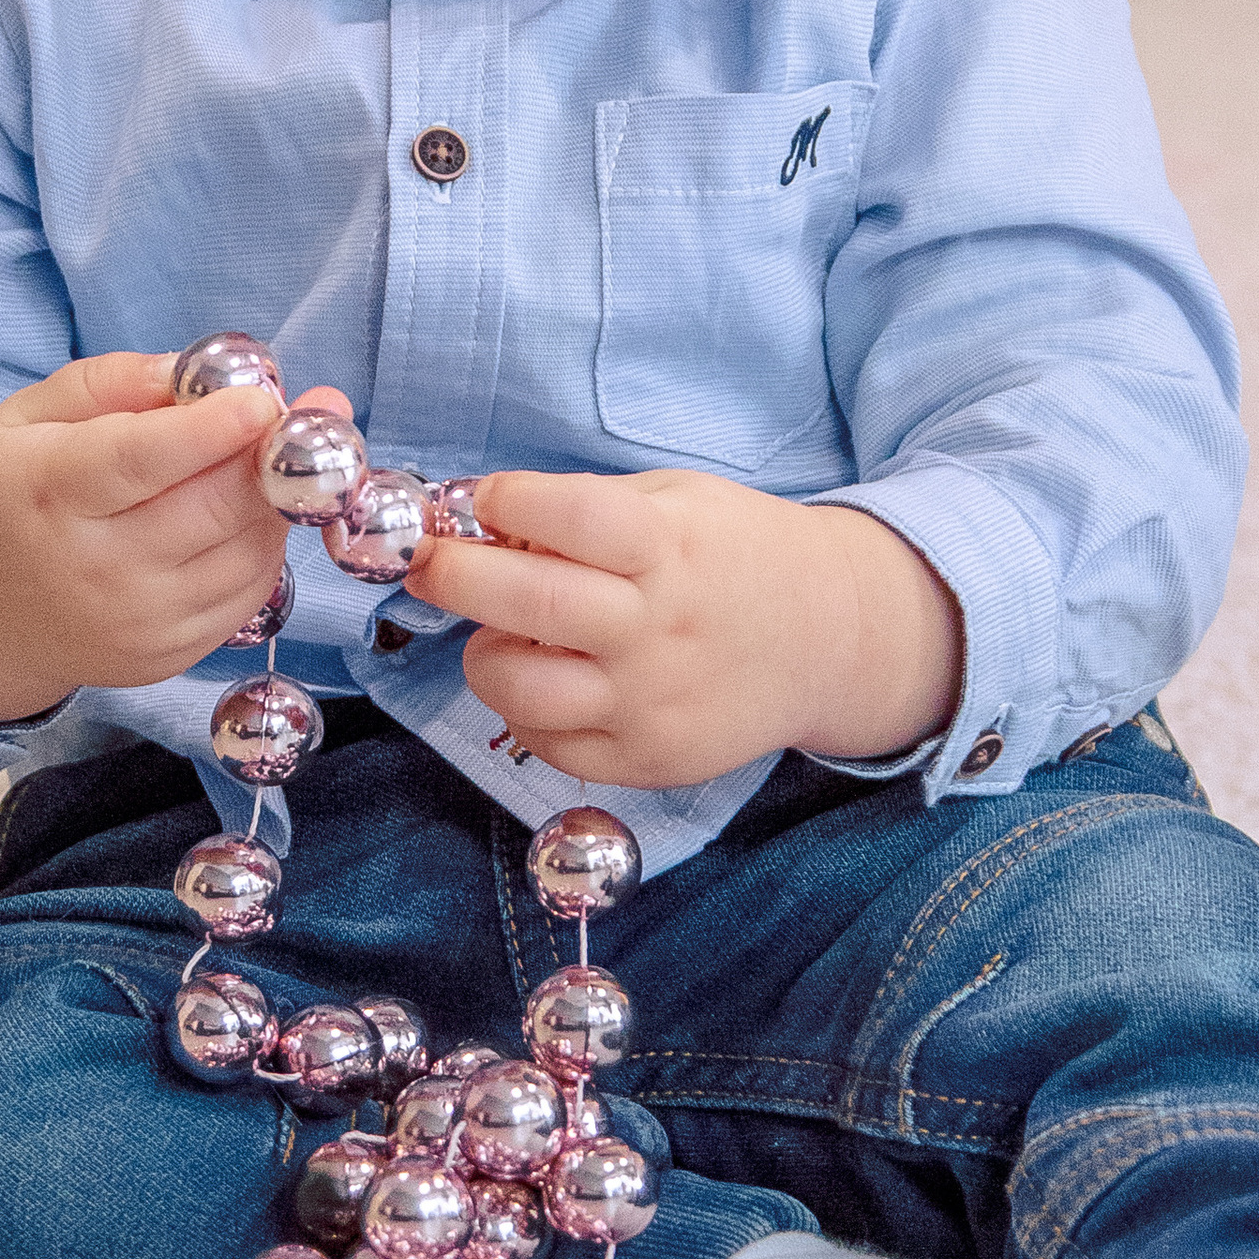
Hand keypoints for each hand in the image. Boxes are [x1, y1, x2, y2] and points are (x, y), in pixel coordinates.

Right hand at [0, 355, 345, 726]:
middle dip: (274, 455)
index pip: (137, 461)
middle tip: (315, 409)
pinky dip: (265, 543)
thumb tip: (192, 372)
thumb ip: (110, 382)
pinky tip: (246, 511)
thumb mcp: (29, 416)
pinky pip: (250, 591)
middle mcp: (92, 567)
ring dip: (278, 497)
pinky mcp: (167, 657)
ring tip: (270, 456)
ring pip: (247, 551)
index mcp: (48, 490)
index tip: (263, 398)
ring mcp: (135, 622)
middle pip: (211, 508)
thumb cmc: (15, 492)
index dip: (208, 430)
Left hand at [404, 470, 963, 790]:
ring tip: (501, 635)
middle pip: (527, 601)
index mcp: (668, 546)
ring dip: (484, 653)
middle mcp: (657, 625)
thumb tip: (485, 526)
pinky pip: (546, 741)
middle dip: (452, 574)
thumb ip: (585, 510)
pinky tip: (548, 678)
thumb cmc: (735, 556)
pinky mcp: (646, 759)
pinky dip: (525, 708)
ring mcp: (650, 700)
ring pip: (518, 686)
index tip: (484, 500)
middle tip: (430, 563)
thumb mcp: (677, 501)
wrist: (829, 639)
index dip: (504, 499)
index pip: (566, 514)